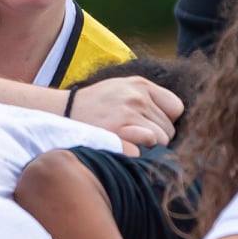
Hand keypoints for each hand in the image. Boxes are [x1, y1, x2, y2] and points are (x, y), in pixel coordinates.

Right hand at [66, 78, 182, 149]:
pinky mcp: (117, 133)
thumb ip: (149, 97)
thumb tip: (175, 116)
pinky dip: (137, 153)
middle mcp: (137, 98)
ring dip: (147, 147)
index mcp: (141, 85)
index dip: (167, 119)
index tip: (152, 124)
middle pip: (169, 130)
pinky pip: (144, 150)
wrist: (62, 112)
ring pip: (160, 142)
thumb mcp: (122, 88)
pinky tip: (124, 148)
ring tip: (127, 140)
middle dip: (157, 136)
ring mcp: (127, 115)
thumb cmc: (95, 104)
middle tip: (134, 135)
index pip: (176, 108)